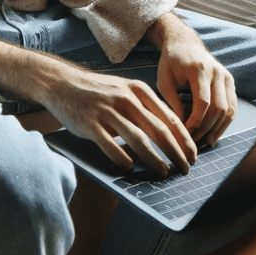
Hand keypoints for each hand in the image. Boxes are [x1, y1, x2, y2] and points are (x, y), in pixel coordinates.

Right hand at [0, 37, 196, 176]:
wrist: (61, 82)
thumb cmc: (97, 91)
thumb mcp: (124, 90)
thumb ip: (144, 108)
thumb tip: (168, 133)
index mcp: (138, 90)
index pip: (169, 117)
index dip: (184, 138)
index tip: (193, 154)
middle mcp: (125, 99)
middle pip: (158, 129)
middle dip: (176, 152)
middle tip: (185, 169)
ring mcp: (107, 111)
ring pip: (138, 139)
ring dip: (154, 159)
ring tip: (164, 172)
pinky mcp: (90, 124)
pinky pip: (110, 145)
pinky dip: (122, 157)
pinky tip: (130, 168)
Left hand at [147, 13, 236, 146]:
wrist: (185, 44)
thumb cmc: (171, 62)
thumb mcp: (164, 80)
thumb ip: (172, 103)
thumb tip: (181, 129)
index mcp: (199, 68)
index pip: (203, 102)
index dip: (195, 122)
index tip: (185, 134)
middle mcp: (216, 71)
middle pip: (218, 108)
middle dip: (206, 129)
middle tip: (194, 142)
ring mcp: (226, 75)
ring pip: (228, 109)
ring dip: (218, 129)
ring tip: (205, 143)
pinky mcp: (230, 81)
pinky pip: (232, 106)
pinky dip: (225, 122)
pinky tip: (214, 134)